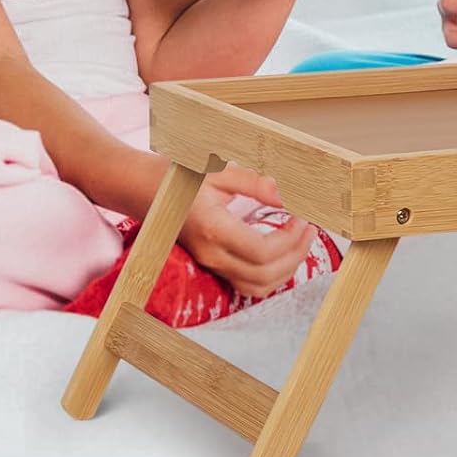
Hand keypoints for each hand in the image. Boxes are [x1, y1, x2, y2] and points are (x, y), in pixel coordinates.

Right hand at [177, 165, 318, 298]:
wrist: (146, 189)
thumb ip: (254, 183)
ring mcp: (211, 264)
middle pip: (264, 274)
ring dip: (287, 269)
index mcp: (213, 229)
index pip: (262, 251)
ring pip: (257, 286)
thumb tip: (286, 196)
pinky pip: (247, 284)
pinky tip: (284, 253)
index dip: (290, 238)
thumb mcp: (218, 170)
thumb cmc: (182, 176)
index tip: (302, 217)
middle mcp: (211, 254)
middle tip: (310, 229)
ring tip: (302, 241)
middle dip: (295, 254)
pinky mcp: (213, 266)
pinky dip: (272, 275)